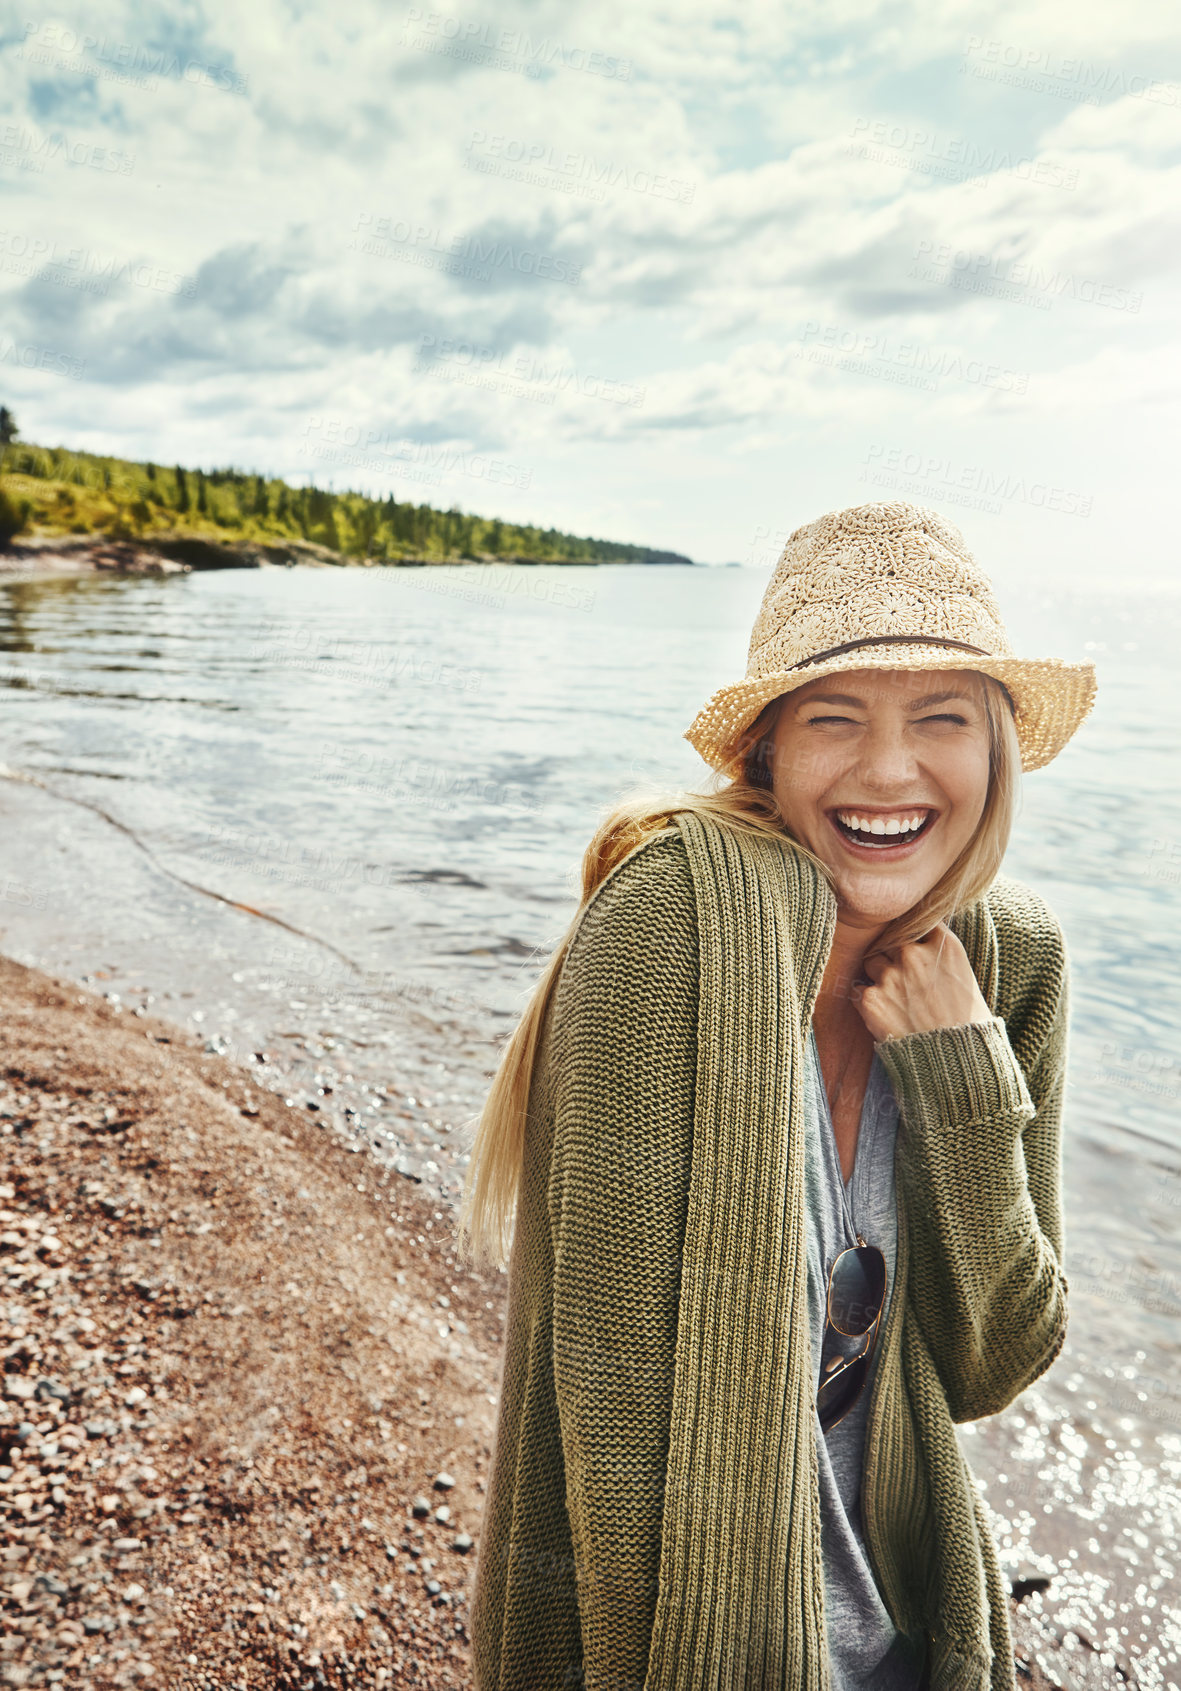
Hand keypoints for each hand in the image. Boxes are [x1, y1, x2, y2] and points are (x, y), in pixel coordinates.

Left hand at [849, 922, 993, 1041]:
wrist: (959, 1065)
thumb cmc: (968, 1024)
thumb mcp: (964, 977)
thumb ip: (939, 954)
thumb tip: (919, 941)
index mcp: (944, 946)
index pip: (918, 922)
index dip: (913, 936)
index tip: (914, 949)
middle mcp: (914, 955)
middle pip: (890, 940)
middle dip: (894, 957)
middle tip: (907, 983)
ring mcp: (890, 975)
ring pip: (872, 963)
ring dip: (880, 978)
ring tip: (899, 1003)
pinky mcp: (870, 999)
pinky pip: (858, 990)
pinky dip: (867, 1001)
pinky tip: (886, 1016)